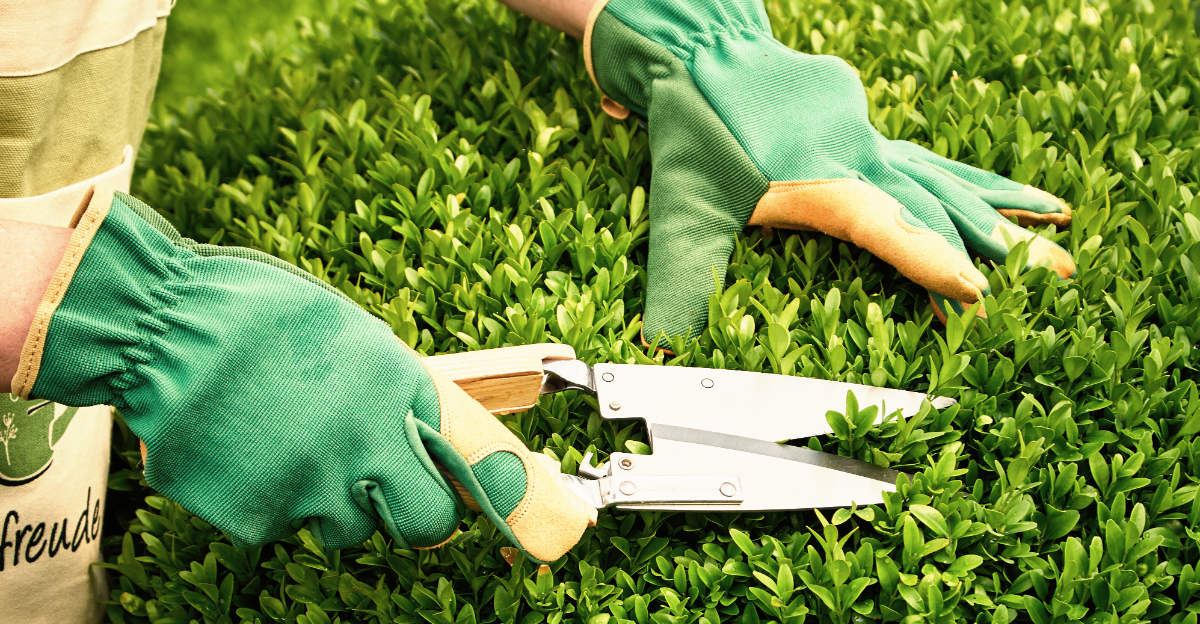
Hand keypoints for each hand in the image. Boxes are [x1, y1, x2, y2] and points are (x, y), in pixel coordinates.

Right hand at [10, 186, 591, 560]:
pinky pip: (289, 526)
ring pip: (352, 528)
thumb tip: (450, 435)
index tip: (564, 529)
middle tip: (384, 474)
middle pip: (426, 523)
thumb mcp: (362, 343)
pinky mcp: (260, 516)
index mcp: (400, 390)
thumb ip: (409, 397)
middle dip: (415, 508)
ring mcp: (312, 486)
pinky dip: (280, 500)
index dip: (525, 500)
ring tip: (299, 442)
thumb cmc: (267, 320)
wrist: (167, 326)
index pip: (483, 463)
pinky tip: (258, 452)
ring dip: (337, 499)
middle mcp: (366, 445)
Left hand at [584, 0, 1073, 343]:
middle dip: (1002, 245)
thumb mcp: (681, 210)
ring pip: (950, 179)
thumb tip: (658, 341)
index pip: (888, 227)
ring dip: (1005, 209)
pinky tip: (1014, 196)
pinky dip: (977, 183)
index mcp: (820, 181)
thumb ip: (678, 277)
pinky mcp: (869, 130)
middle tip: (1060, 278)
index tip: (980, 293)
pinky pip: (935, 162)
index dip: (932, 261)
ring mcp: (870, 139)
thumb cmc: (693, 133)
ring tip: (1065, 225)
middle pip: (941, 204)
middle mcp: (859, 158)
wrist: (702, 53)